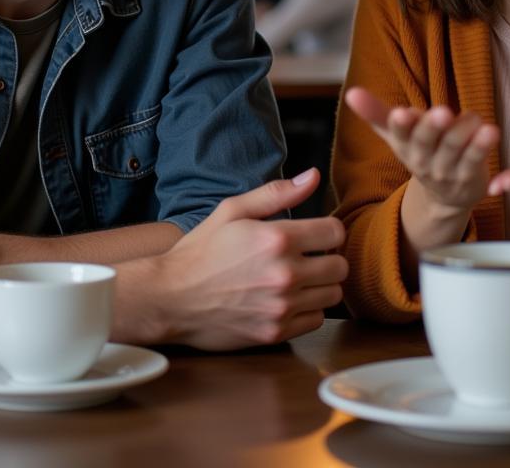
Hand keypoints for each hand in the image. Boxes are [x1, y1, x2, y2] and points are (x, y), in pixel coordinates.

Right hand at [142, 168, 347, 349]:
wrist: (169, 298)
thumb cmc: (200, 251)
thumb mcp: (232, 211)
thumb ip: (277, 193)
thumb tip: (314, 176)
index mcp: (278, 238)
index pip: (335, 232)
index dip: (327, 230)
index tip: (314, 234)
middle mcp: (285, 273)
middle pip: (339, 266)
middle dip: (327, 258)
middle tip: (307, 257)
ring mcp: (281, 306)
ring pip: (332, 295)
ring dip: (320, 285)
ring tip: (297, 278)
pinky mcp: (275, 333)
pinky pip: (316, 320)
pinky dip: (307, 310)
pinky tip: (287, 299)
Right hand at [345, 87, 499, 215]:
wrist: (443, 197)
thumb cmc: (419, 152)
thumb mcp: (395, 134)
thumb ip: (375, 112)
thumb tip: (350, 92)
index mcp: (403, 145)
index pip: (399, 134)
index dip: (400, 125)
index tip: (401, 113)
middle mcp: (422, 159)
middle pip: (426, 142)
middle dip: (432, 127)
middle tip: (441, 112)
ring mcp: (446, 170)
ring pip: (453, 149)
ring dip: (463, 133)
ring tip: (474, 118)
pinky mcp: (469, 176)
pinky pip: (475, 160)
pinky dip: (483, 147)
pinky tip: (490, 131)